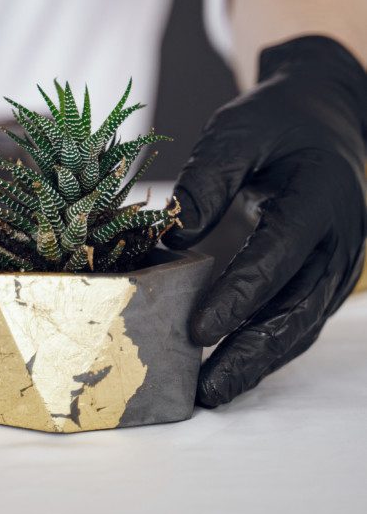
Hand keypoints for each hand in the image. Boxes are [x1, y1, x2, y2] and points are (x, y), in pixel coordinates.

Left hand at [164, 35, 366, 406]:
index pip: (278, 255)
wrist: (323, 121)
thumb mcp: (236, 133)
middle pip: (298, 308)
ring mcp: (338, 263)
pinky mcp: (325, 277)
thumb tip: (174, 239)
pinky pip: (299, 319)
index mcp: (320, 196)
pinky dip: (267, 348)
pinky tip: (232, 368)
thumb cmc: (274, 123)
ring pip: (301, 325)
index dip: (239, 296)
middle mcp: (339, 239)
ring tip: (213, 392)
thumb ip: (206, 180)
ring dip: (259, 362)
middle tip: (207, 390)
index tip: (198, 331)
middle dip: (251, 353)